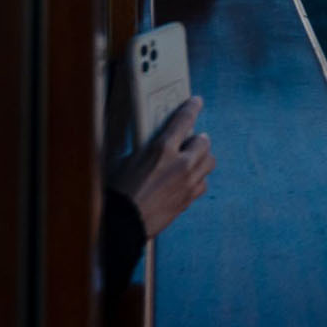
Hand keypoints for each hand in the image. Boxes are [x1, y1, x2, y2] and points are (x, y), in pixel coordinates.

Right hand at [111, 96, 213, 237]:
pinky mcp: (188, 199)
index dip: (192, 108)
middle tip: (189, 140)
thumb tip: (154, 144)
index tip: (197, 102)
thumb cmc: (117, 191)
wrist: (121, 224)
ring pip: (209, 161)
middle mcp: (181, 164)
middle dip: (197, 139)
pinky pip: (203, 183)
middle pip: (204, 141)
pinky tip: (187, 180)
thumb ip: (146, 149)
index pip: (184, 120)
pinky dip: (198, 178)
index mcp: (162, 149)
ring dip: (202, 157)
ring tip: (190, 159)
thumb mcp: (126, 161)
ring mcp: (187, 183)